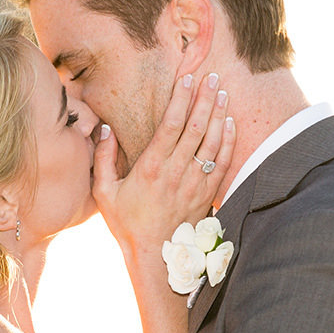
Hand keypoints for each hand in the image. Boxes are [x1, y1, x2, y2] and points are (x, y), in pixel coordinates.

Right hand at [93, 72, 235, 261]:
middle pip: (196, 127)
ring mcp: (195, 184)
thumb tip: (104, 129)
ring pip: (212, 142)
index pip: (171, 125)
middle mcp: (176, 173)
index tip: (187, 79)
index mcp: (151, 168)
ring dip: (219, 115)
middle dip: (205, 99)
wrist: (155, 256)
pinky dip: (228, 141)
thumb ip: (103, 159)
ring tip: (223, 92)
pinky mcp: (207, 195)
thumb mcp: (104, 192)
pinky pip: (222, 163)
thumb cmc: (127, 224)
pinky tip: (230, 123)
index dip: (181, 99)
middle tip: (212, 76)